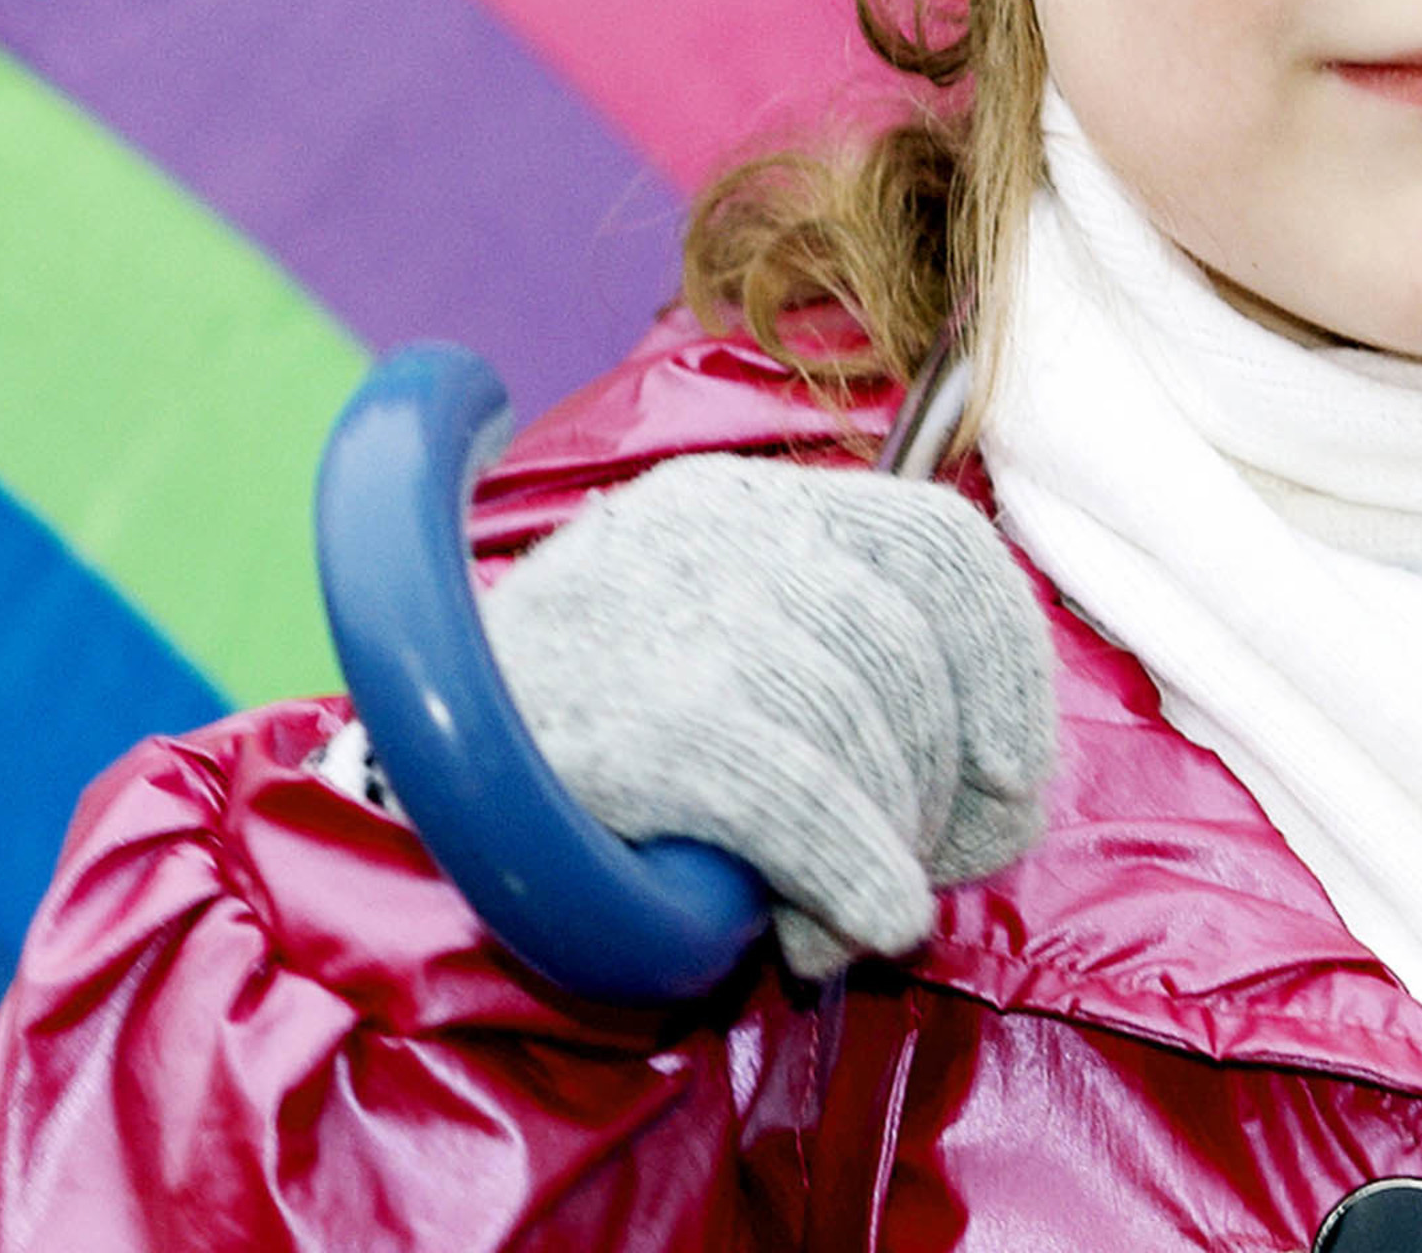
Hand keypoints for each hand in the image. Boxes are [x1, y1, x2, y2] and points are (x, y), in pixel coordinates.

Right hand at [478, 454, 1057, 979]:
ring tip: (848, 914)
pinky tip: (853, 919)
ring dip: (885, 843)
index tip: (1011, 769)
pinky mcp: (638, 719)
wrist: (410, 777)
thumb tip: (992, 782)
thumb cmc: (584, 733)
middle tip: (931, 872)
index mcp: (744, 503)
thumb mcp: (715, 649)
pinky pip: (798, 794)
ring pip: (861, 723)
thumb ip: (838, 665)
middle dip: (944, 786)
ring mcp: (671, 615)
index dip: (1006, 669)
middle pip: (908, 652)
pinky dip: (851, 868)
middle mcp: (716, 532)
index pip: (938, 544)